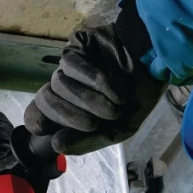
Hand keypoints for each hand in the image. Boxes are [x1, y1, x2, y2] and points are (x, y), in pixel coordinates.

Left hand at [24, 23, 165, 156]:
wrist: (156, 66)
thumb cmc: (137, 98)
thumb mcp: (118, 130)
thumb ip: (89, 141)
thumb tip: (56, 146)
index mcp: (68, 109)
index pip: (35, 116)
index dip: (39, 123)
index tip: (54, 133)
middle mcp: (63, 87)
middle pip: (45, 102)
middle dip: (71, 117)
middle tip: (97, 123)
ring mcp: (68, 66)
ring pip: (58, 84)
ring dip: (90, 100)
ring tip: (117, 104)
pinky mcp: (76, 46)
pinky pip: (71, 65)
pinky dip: (95, 80)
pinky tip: (115, 85)